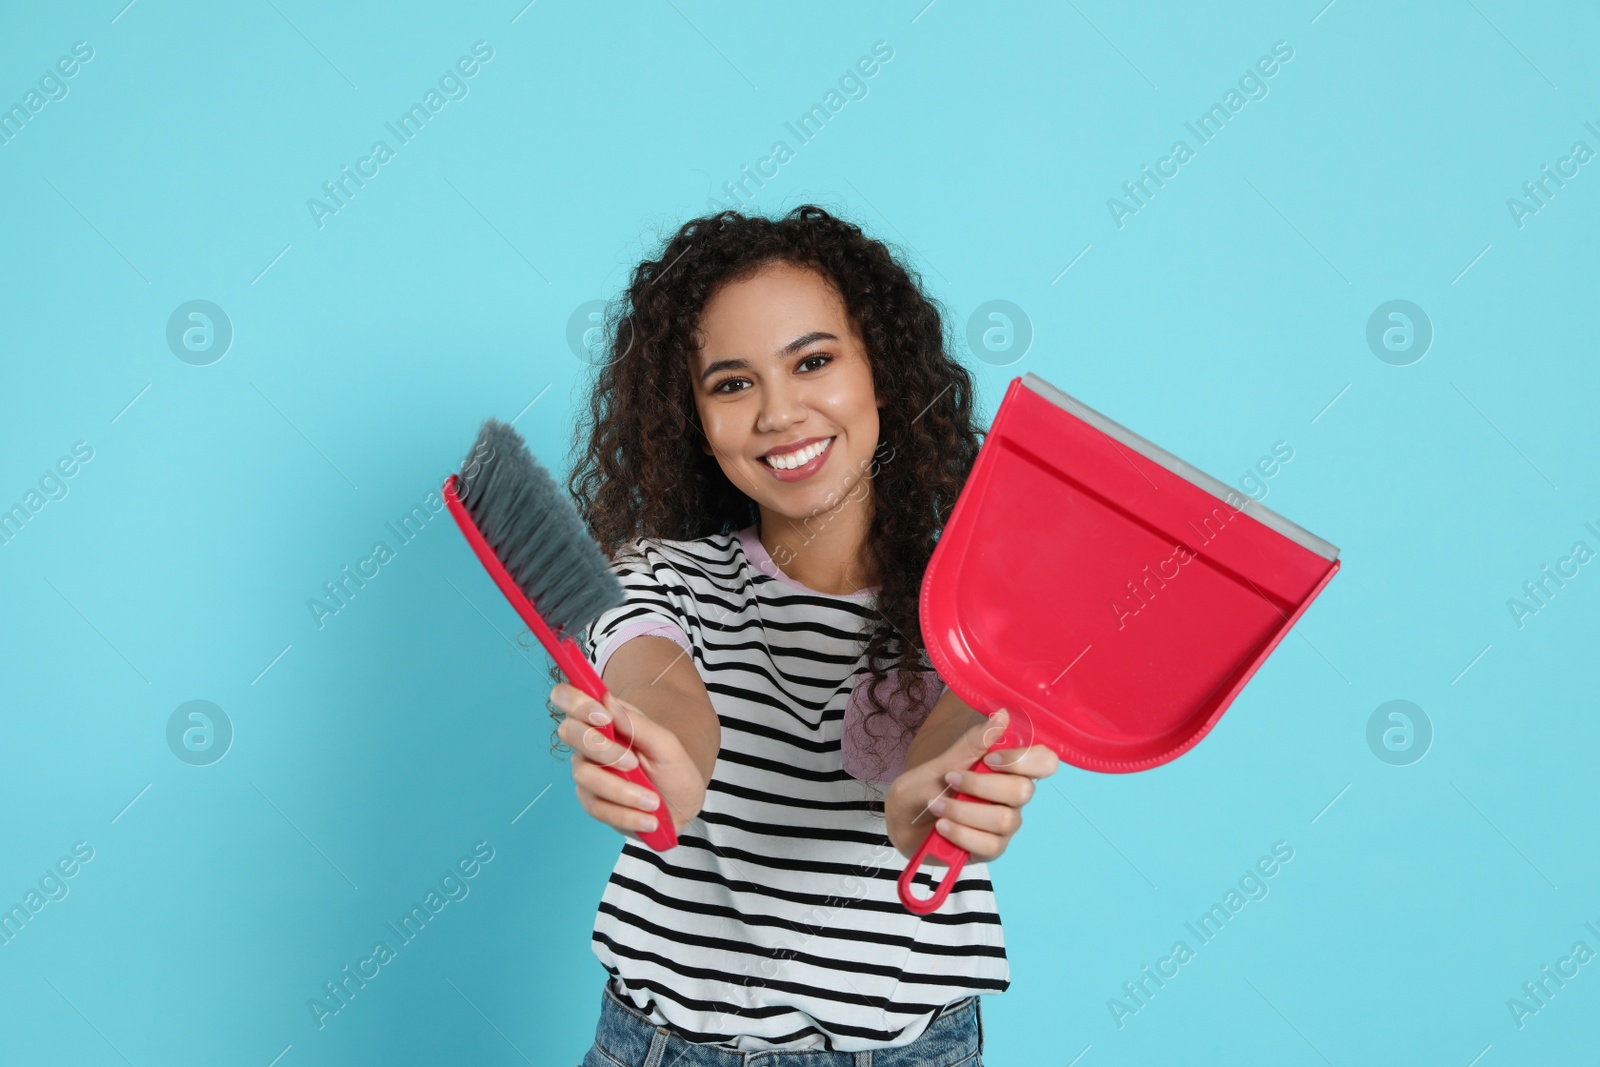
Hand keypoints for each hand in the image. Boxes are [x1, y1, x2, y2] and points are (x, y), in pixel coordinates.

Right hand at [551, 682, 707, 841]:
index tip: (604, 717)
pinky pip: (597, 807)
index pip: (568, 696)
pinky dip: (625, 815)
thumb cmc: (673, 769)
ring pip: (584, 774)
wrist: (682, 807)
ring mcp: (588, 772)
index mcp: (606, 719)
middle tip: (634, 763)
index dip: (576, 702)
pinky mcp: (592, 801)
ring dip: (621, 790)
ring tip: (652, 801)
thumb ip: (637, 723)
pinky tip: (648, 819)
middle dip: (601, 748)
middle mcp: (590, 743)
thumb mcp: (666, 744)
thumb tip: (607, 701)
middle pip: (569, 732)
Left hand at [886, 708, 1058, 863]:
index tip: (990, 759)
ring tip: (936, 805)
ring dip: (964, 810)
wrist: (901, 820)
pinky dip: (961, 833)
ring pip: (1005, 820)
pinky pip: (989, 845)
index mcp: (1007, 771)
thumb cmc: (926, 787)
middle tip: (950, 779)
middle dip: (982, 785)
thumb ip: (974, 743)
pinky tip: (942, 826)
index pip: (1044, 762)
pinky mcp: (990, 850)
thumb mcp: (944, 761)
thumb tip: (1002, 716)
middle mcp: (1012, 799)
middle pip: (1024, 791)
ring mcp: (1004, 826)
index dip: (1024, 759)